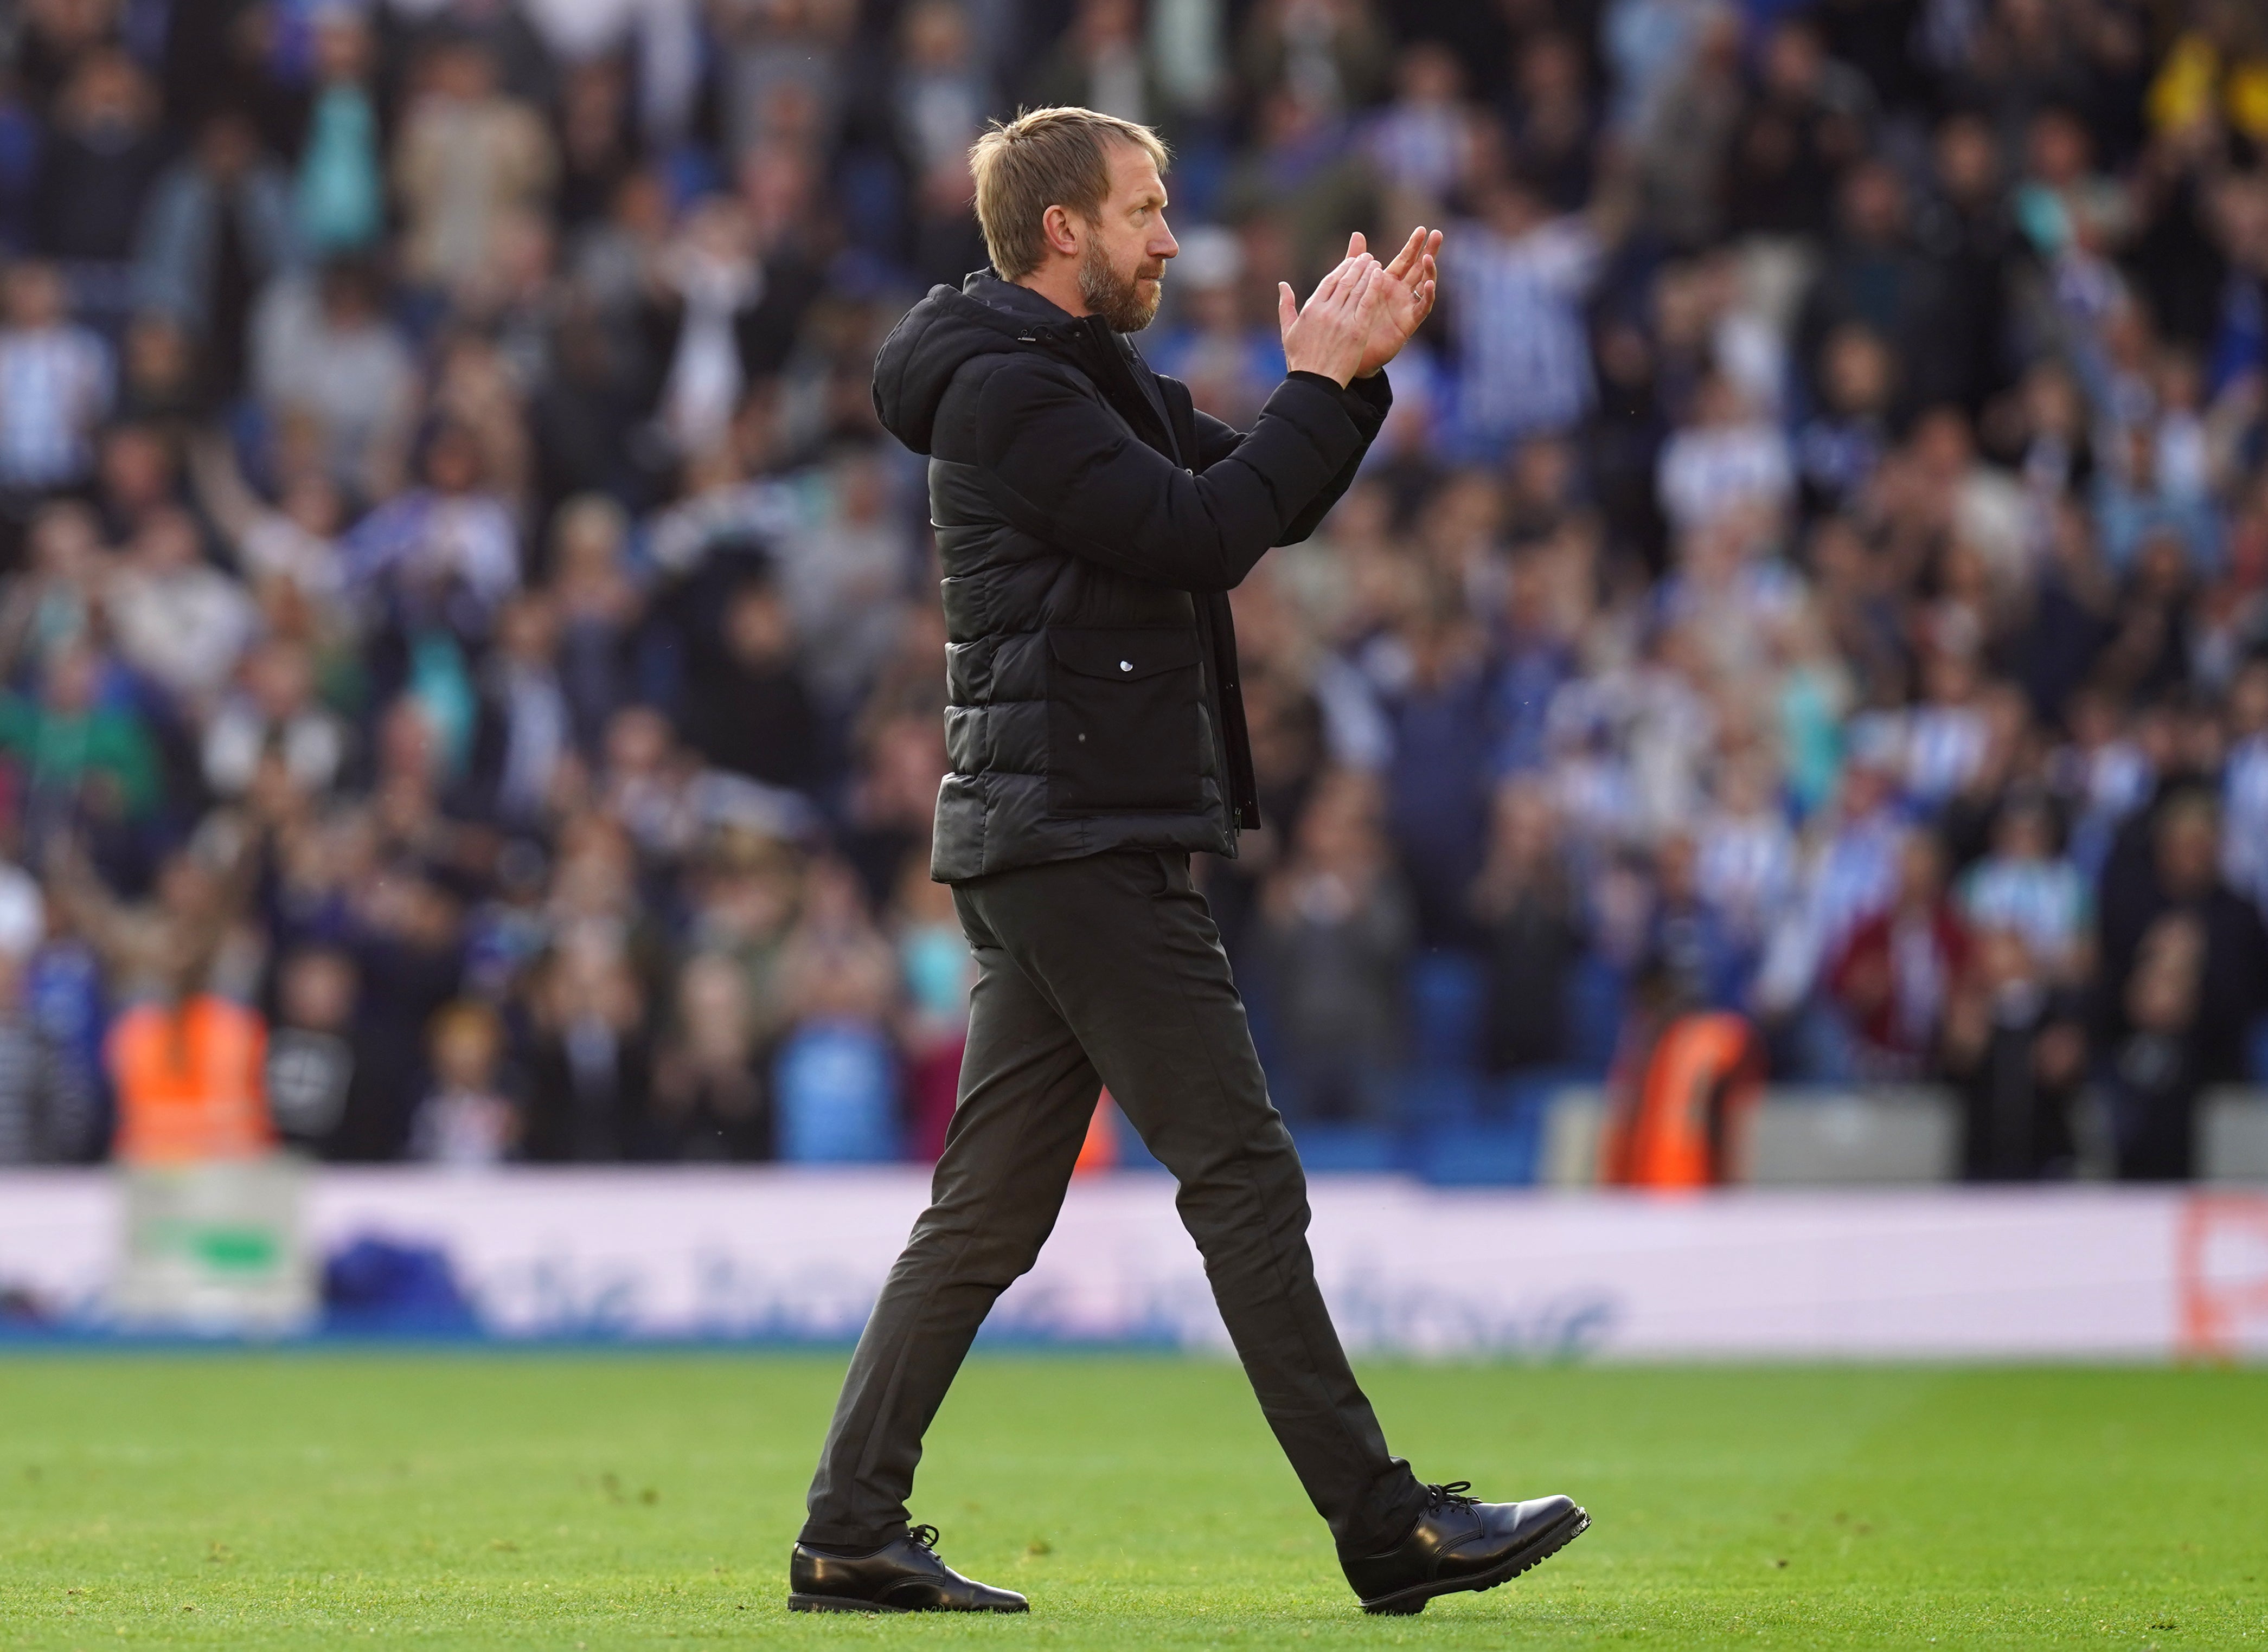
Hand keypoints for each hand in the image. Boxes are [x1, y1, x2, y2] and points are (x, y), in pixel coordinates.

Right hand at [1277, 254, 1387, 387]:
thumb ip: (1286, 306)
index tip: (1350, 261)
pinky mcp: (1357, 330)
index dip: (1341, 268)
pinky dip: (1374, 286)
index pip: (1329, 281)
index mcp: (1310, 309)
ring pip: (1357, 288)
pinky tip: (1380, 275)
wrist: (1315, 383)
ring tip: (1374, 263)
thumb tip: (1282, 284)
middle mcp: (1326, 310)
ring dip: (1367, 272)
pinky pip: (1367, 302)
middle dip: (1356, 266)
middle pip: (1344, 281)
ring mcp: (1342, 319)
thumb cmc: (1300, 360)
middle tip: (1366, 256)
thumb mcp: (1288, 331)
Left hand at [1343, 226, 1439, 378]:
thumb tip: (1357, 233)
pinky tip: (1429, 284)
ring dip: (1429, 271)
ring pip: (1425, 284)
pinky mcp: (1409, 322)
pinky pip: (1422, 307)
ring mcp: (1407, 306)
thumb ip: (1356, 260)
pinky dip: (1427, 296)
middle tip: (1437, 234)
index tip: (1422, 229)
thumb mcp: (1354, 285)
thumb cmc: (1351, 319)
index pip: (1405, 259)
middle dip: (1428, 251)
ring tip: (1429, 258)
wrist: (1351, 351)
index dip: (1414, 245)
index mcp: (1388, 281)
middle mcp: (1401, 292)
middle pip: (1419, 267)